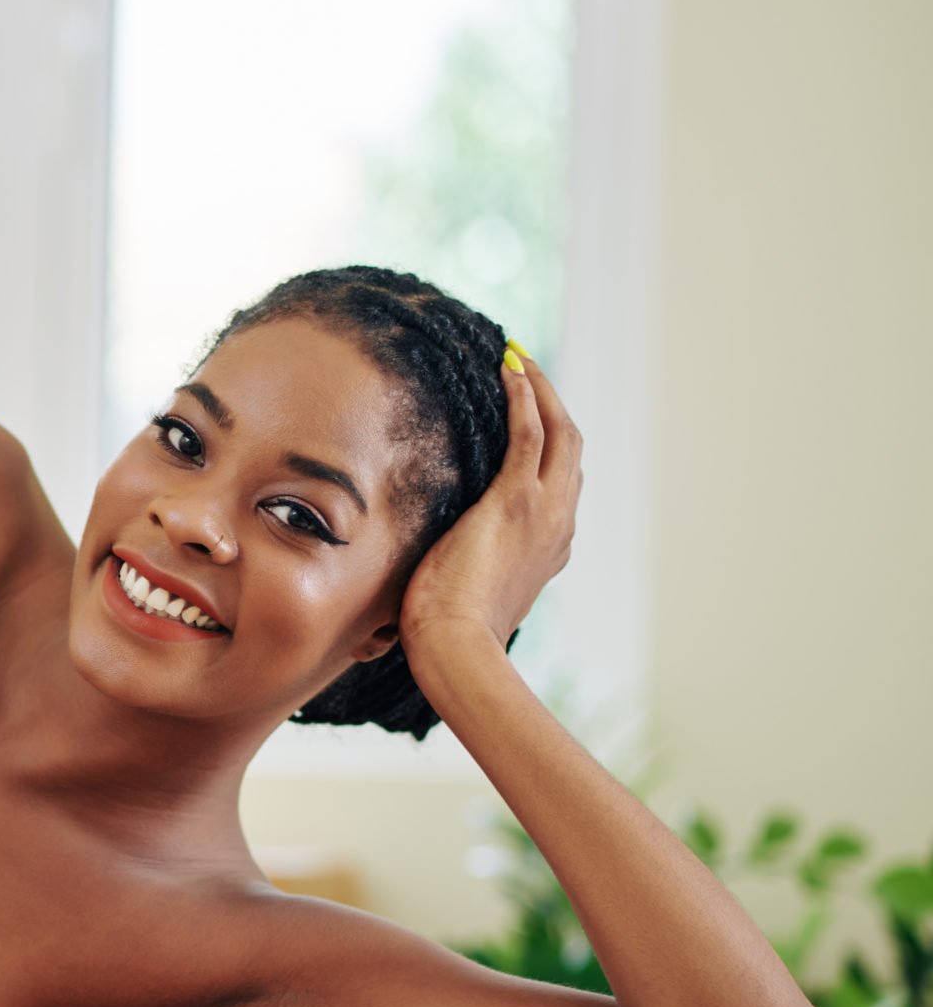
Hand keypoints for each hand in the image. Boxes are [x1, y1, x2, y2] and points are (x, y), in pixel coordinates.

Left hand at [399, 346, 580, 659]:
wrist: (456, 648)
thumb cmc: (448, 632)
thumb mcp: (467, 590)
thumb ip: (467, 565)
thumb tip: (436, 560)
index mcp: (549, 546)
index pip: (559, 480)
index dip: (548, 442)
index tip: (530, 412)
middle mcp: (558, 524)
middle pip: (570, 447)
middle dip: (552, 402)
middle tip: (526, 367)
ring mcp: (544, 512)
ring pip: (559, 432)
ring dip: (540, 389)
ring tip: (518, 357)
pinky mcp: (516, 502)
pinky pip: (530, 435)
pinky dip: (524, 398)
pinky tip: (510, 371)